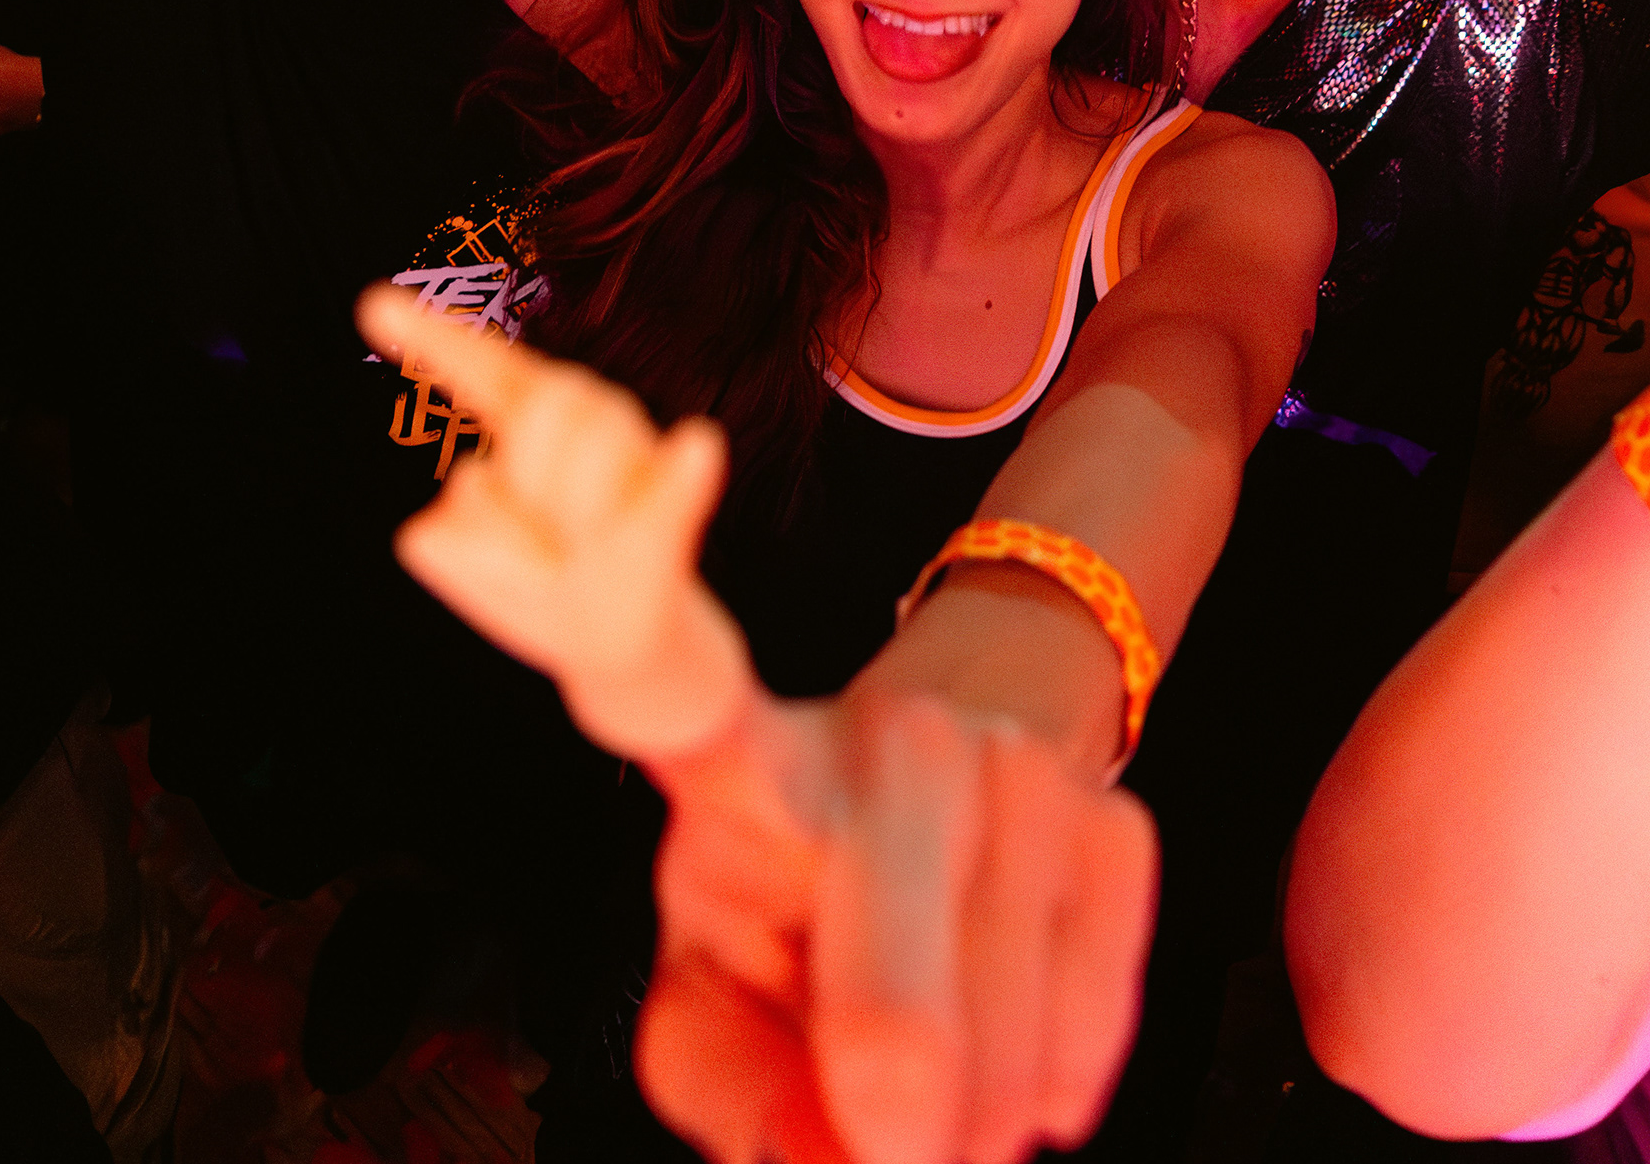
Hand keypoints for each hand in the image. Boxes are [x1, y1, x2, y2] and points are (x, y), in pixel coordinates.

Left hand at [363, 294, 1157, 1163]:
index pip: (666, 692)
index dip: (597, 614)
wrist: (958, 806)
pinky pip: (1094, 1003)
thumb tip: (833, 1162)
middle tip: (888, 1157)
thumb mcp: (714, 1010)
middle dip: (893, 1083)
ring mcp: (1007, 766)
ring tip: (940, 1125)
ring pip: (1005, 1001)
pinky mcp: (1109, 815)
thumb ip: (734, 1097)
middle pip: (889, 940)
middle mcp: (878, 737)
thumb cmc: (797, 918)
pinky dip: (1057, 1077)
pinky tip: (1020, 1085)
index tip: (540, 547)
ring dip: (980, 1114)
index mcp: (733, 764)